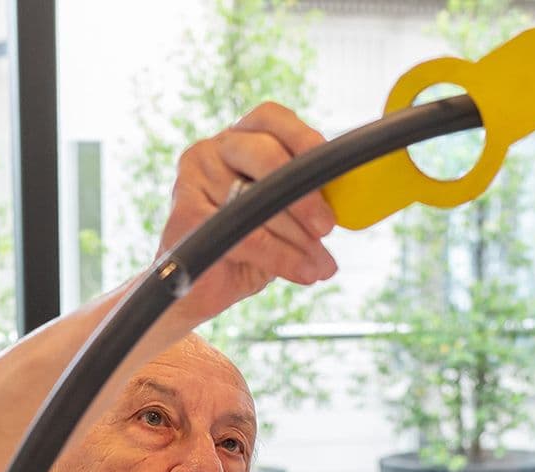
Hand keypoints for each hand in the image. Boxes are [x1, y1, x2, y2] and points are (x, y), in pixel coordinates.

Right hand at [156, 103, 338, 324]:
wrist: (197, 288)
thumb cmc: (245, 248)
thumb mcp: (283, 218)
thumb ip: (306, 200)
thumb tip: (349, 204)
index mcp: (239, 139)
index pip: (272, 118)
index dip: (304, 137)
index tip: (332, 167)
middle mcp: (212, 149)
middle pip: (265, 153)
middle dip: (303, 193)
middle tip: (327, 227)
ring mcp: (194, 178)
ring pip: (257, 202)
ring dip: (297, 238)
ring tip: (320, 264)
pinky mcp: (185, 213)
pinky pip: (243, 234)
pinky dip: (279, 256)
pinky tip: (302, 272)